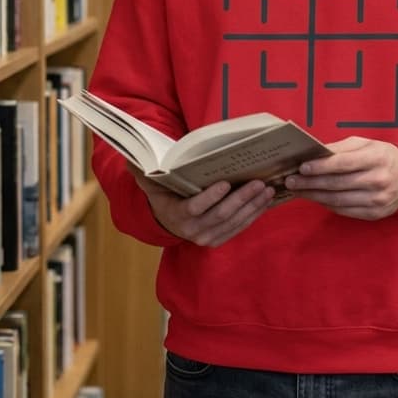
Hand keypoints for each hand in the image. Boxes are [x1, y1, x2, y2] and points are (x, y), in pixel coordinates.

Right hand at [134, 170, 274, 246]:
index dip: (210, 197)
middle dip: (241, 198)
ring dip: (252, 206)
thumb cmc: (163, 193)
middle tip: (258, 182)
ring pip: (234, 222)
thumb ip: (142, 170)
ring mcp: (207, 237)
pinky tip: (265, 201)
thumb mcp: (151, 181)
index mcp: (176, 215)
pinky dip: (254, 214)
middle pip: (220, 214)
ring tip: (267, 189)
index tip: (224, 183)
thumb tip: (130, 158)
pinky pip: (240, 227)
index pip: (194, 208)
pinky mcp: (219, 239)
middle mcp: (192, 231)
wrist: (168, 218)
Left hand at [284, 137, 397, 219]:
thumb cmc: (382, 156)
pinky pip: (344, 211)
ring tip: (297, 190)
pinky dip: (326, 205)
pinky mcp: (374, 214)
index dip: (320, 166)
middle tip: (290, 181)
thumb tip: (314, 153)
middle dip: (310, 183)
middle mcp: (378, 181)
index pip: (343, 164)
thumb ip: (341, 148)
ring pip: (338, 200)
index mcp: (376, 158)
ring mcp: (377, 200)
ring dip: (314, 196)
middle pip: (337, 184)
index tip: (301, 167)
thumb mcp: (366, 144)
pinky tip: (314, 198)